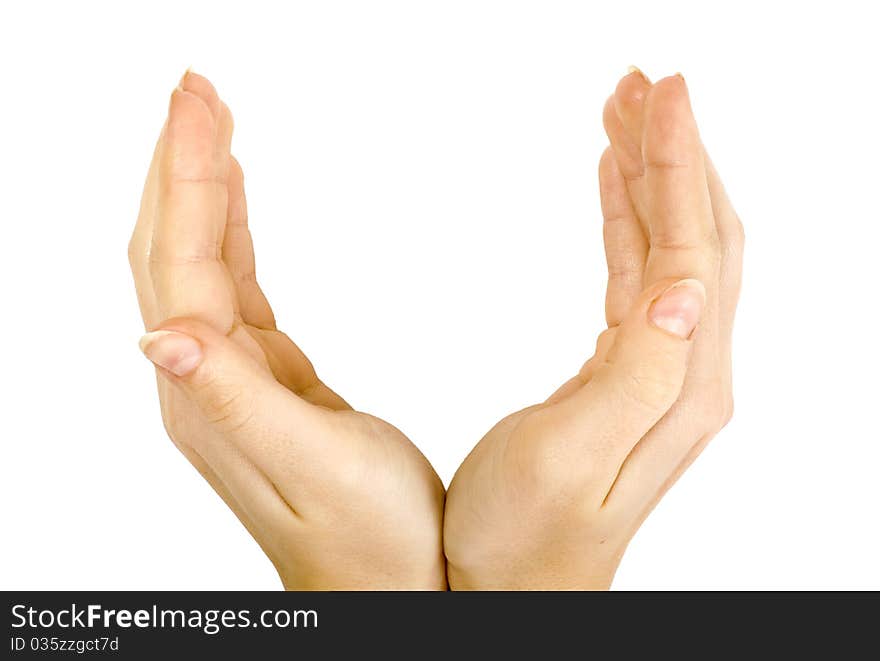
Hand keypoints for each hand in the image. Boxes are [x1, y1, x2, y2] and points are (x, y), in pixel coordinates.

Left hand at [129, 72, 445, 589]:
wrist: (390, 585)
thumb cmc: (368, 539)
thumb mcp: (311, 469)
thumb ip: (237, 401)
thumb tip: (162, 332)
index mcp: (209, 394)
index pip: (181, 261)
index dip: (186, 176)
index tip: (199, 100)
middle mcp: (206, 381)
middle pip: (172, 250)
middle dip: (179, 162)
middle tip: (197, 87)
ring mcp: (234, 380)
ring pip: (199, 263)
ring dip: (199, 189)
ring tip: (210, 121)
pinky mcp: (269, 381)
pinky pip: (236, 288)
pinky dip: (231, 232)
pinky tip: (235, 200)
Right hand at [443, 71, 742, 588]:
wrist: (512, 591)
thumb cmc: (523, 540)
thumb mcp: (571, 459)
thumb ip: (638, 373)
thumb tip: (685, 286)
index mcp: (681, 386)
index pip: (694, 248)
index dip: (677, 162)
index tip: (659, 89)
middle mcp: (686, 373)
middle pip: (697, 235)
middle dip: (674, 150)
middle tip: (641, 81)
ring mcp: (659, 372)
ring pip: (668, 249)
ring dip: (650, 177)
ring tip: (622, 112)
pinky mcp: (622, 372)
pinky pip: (637, 277)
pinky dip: (627, 221)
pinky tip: (610, 187)